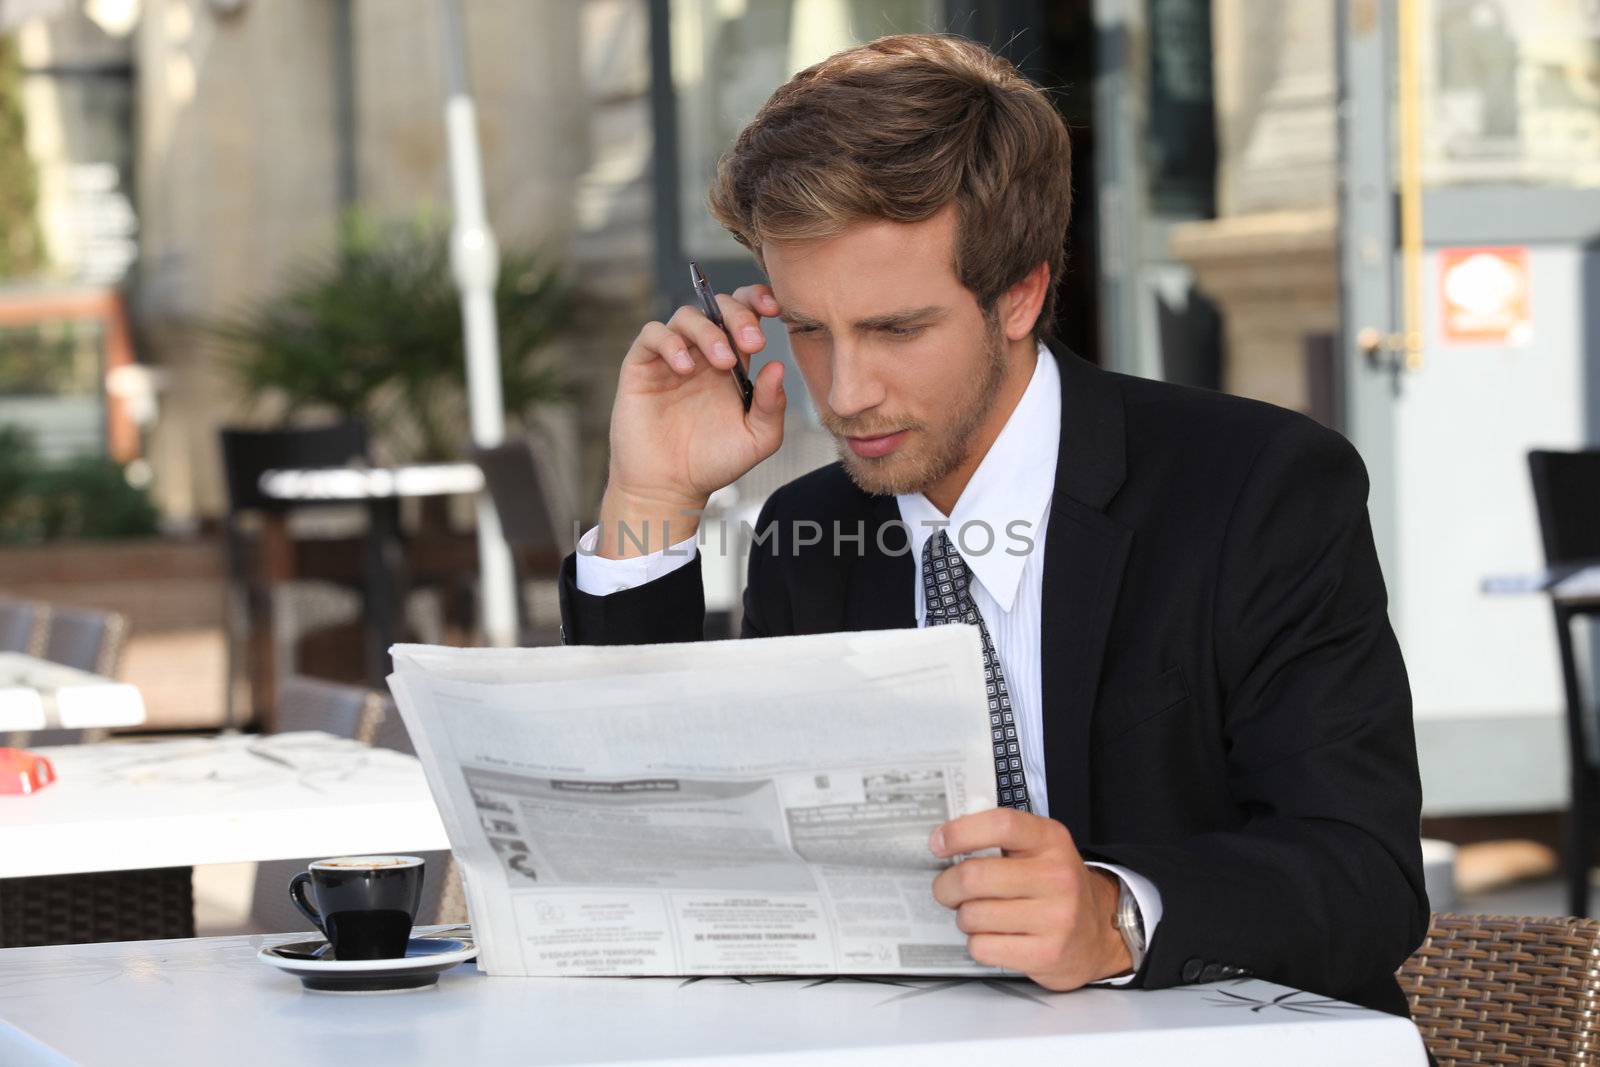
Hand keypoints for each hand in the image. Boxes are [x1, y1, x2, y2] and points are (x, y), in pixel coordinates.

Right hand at [596, 285, 787, 558]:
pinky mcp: (641, 366)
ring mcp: (670, 357)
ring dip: (709, 332)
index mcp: (732, 363)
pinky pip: (652, 334)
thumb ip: (772, 405)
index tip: (775, 310)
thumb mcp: (757, 439)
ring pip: (686, 316)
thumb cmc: (713, 463)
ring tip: (722, 363)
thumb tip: (777, 366)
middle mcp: (701, 353)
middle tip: (752, 343)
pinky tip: (685, 368)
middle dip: (739, 315)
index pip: (744, 314)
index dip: (758, 300)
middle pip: (718, 307)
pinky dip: (670, 343)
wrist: (669, 487)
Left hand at [930, 808, 1131, 989]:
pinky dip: (978, 944)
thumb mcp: (1038, 849)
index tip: (938, 843)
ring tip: (980, 915)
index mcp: (1051, 840)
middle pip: (974, 876)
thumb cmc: (1053, 887)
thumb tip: (944, 838)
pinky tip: (995, 937)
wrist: (1097, 932)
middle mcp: (1056, 877)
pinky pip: (982, 947)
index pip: (1001, 825)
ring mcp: (1055, 918)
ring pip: (973, 915)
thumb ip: (999, 838)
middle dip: (946, 886)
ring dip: (964, 917)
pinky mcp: (1046, 953)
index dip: (960, 832)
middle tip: (947, 890)